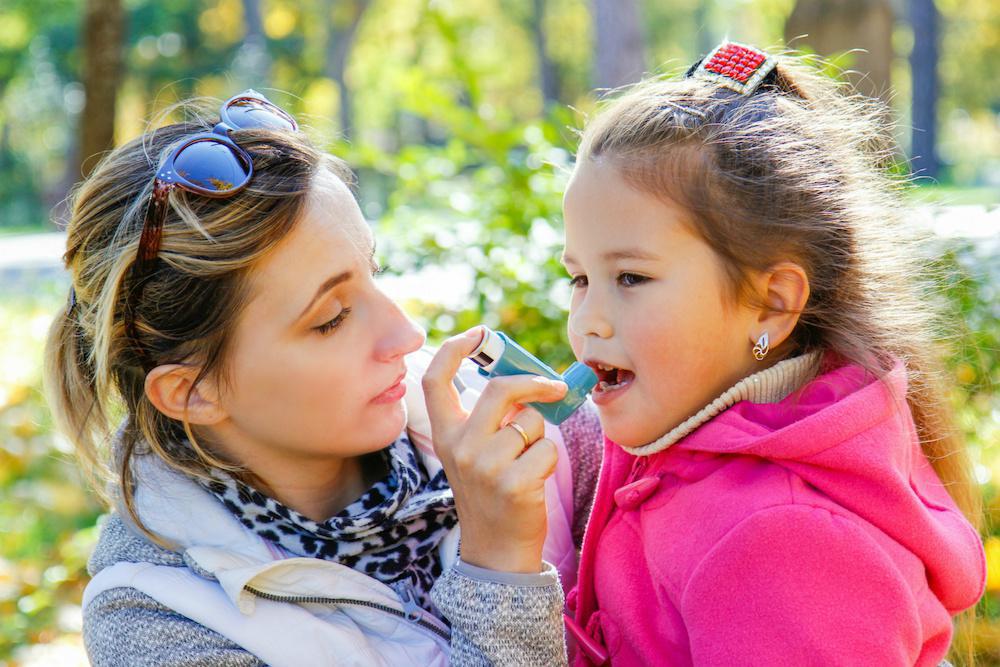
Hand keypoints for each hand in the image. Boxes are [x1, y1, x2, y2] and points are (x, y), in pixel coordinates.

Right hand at [422, 327, 567, 572]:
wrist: (496, 548)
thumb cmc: (493, 490)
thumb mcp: (475, 451)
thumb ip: (491, 418)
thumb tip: (529, 381)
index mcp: (445, 433)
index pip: (436, 380)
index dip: (454, 349)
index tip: (479, 334)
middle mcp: (459, 446)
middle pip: (500, 389)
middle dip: (534, 383)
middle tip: (555, 387)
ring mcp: (484, 465)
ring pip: (531, 422)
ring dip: (539, 436)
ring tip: (525, 461)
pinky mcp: (513, 482)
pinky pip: (547, 448)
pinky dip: (548, 459)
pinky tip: (532, 480)